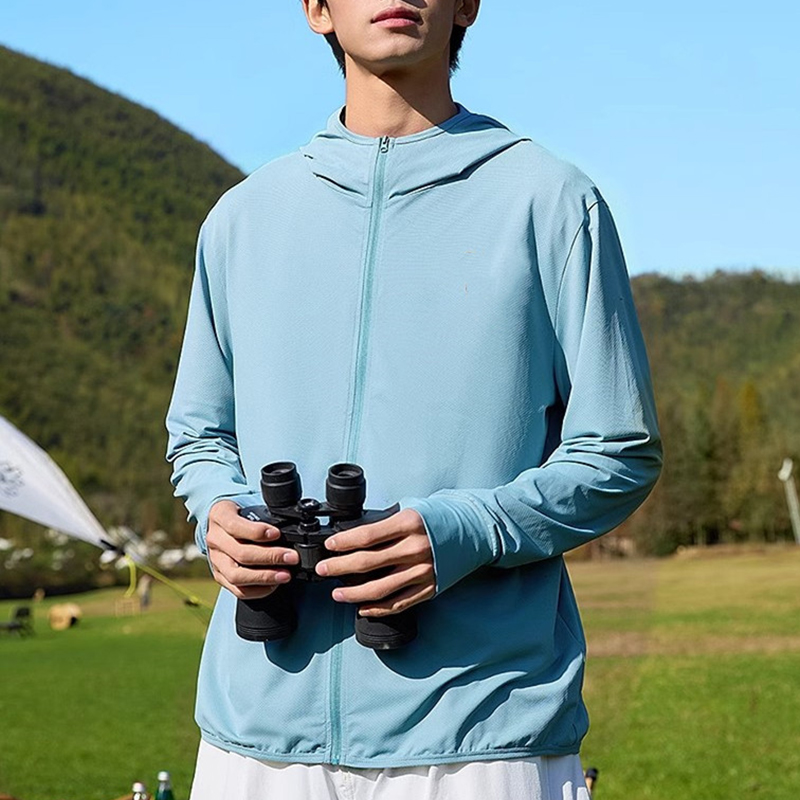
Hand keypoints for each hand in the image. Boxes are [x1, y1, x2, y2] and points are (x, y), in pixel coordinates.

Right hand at [206, 500, 298, 599]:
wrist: (223, 525)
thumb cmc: (242, 514)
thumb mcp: (248, 506)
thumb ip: (265, 515)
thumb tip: (289, 529)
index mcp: (220, 515)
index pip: (235, 526)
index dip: (256, 532)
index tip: (277, 534)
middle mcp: (214, 539)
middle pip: (240, 553)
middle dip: (270, 557)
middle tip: (291, 557)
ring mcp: (215, 560)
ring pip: (237, 575)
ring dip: (265, 577)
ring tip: (285, 575)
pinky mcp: (220, 576)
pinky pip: (238, 589)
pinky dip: (258, 590)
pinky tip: (273, 584)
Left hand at [315, 508, 434, 616]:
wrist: (472, 531)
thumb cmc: (438, 518)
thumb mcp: (411, 511)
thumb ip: (387, 525)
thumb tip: (355, 537)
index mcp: (409, 524)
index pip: (368, 535)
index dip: (344, 543)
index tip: (329, 547)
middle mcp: (415, 549)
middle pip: (367, 563)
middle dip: (339, 567)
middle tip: (322, 570)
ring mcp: (423, 571)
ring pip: (379, 589)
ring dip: (353, 593)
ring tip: (336, 594)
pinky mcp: (429, 588)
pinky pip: (398, 603)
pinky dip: (377, 608)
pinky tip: (362, 607)